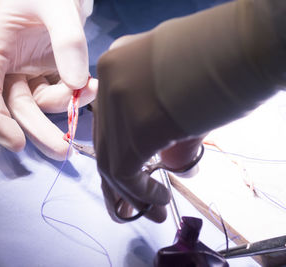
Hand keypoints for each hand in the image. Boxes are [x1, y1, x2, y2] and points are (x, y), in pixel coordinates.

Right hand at [0, 0, 96, 159]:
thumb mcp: (56, 5)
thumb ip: (67, 41)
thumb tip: (77, 84)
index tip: (16, 143)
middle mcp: (10, 64)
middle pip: (17, 106)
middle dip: (37, 130)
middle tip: (60, 151)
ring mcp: (30, 70)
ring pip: (40, 102)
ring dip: (65, 105)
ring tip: (90, 90)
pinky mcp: (49, 71)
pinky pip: (59, 91)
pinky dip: (76, 94)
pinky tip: (91, 86)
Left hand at [94, 29, 204, 222]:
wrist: (248, 45)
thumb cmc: (223, 62)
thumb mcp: (176, 89)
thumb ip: (160, 121)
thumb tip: (167, 163)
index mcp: (116, 64)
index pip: (107, 122)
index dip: (116, 154)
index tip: (127, 181)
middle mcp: (109, 80)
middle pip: (105, 143)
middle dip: (119, 183)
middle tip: (131, 208)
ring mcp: (118, 101)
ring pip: (110, 160)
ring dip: (131, 194)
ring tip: (152, 213)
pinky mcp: (137, 126)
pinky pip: (125, 171)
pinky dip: (141, 193)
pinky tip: (159, 200)